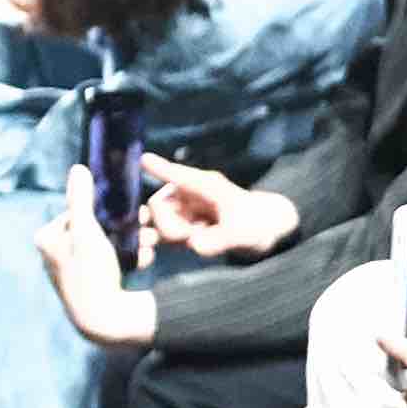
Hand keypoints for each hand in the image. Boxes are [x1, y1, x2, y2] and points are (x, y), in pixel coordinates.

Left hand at [40, 181, 158, 345]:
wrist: (104, 321)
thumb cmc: (90, 273)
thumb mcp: (86, 230)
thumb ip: (81, 199)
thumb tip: (79, 169)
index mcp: (48, 239)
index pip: (79, 211)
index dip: (107, 211)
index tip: (132, 213)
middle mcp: (57, 253)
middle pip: (96, 228)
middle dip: (126, 228)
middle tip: (150, 227)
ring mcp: (74, 269)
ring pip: (108, 244)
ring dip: (134, 241)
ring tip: (153, 243)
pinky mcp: (91, 282)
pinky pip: (112, 262)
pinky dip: (129, 258)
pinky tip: (146, 259)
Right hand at [139, 157, 295, 260]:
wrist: (264, 232)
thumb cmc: (257, 223)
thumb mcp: (243, 233)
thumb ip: (219, 239)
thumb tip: (194, 244)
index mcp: (204, 186)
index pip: (178, 175)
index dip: (160, 169)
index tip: (143, 158)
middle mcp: (187, 195)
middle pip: (158, 205)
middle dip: (168, 225)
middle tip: (191, 237)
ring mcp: (182, 211)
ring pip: (156, 222)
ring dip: (166, 235)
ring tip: (191, 241)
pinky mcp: (180, 227)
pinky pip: (160, 233)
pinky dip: (159, 243)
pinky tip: (170, 249)